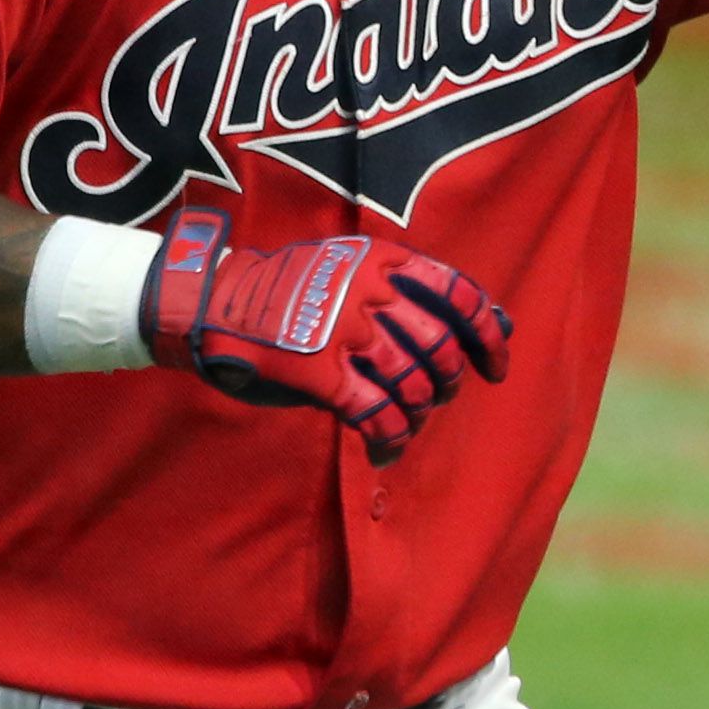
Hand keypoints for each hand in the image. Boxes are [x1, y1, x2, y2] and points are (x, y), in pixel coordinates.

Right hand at [144, 209, 511, 463]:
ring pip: (413, 383)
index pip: (460, 294)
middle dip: (448, 380)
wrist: (211, 301)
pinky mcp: (318, 372)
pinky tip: (385, 448)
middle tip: (436, 394)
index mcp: (382, 260)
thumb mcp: (350, 266)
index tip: (496, 365)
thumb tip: (497, 321)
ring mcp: (343, 331)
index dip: (489, 335)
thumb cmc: (288, 288)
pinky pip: (375, 413)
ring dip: (418, 410)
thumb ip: (411, 290)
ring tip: (406, 418)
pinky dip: (390, 437)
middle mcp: (369, 292)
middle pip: (441, 347)